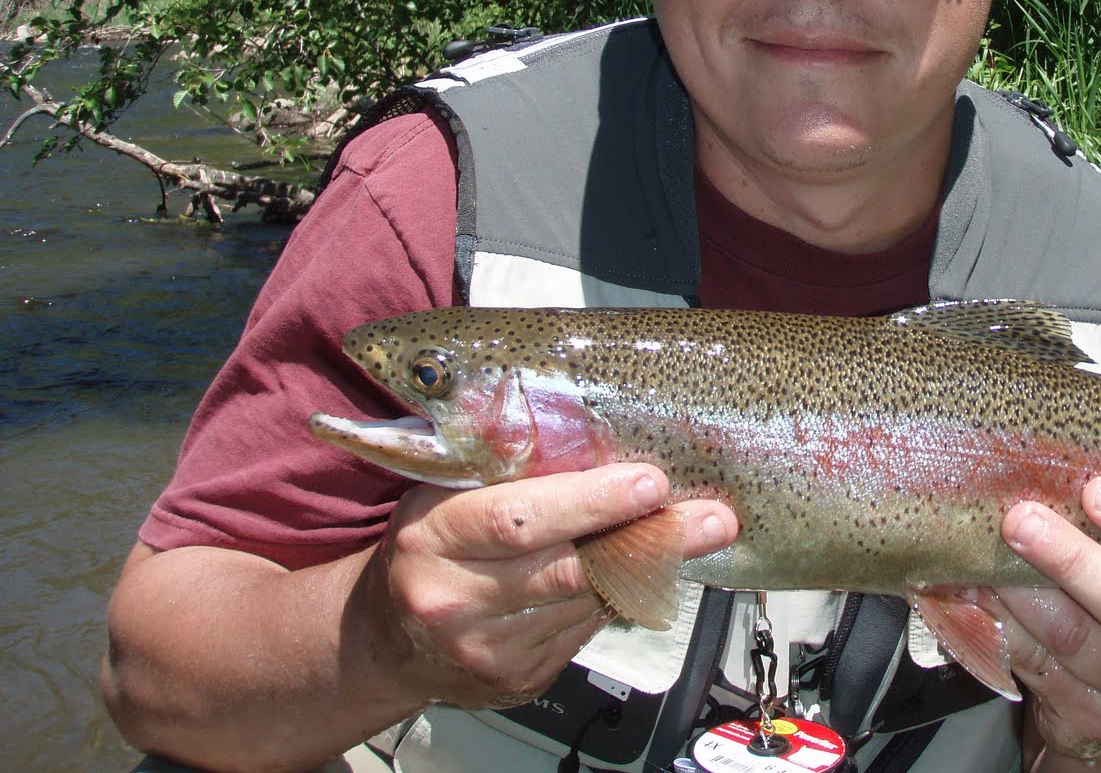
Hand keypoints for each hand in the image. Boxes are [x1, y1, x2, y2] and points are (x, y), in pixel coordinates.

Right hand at [368, 463, 738, 708]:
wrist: (386, 642)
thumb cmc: (428, 547)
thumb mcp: (440, 496)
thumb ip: (498, 468)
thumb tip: (588, 424)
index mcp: (433, 539)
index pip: (519, 520)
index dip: (591, 503)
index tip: (649, 483)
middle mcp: (457, 601)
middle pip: (569, 568)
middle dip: (649, 539)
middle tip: (711, 516)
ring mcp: (489, 650)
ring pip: (588, 602)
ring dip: (650, 567)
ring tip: (703, 532)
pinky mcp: (519, 679)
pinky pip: (586, 630)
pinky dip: (621, 596)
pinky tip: (650, 569)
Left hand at [992, 476, 1100, 769]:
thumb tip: (1054, 460)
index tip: (1098, 489)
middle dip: (1072, 560)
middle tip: (1021, 519)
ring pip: (1074, 640)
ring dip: (1021, 593)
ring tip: (984, 554)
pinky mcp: (1091, 719)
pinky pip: (1034, 664)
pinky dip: (997, 623)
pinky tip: (970, 592)